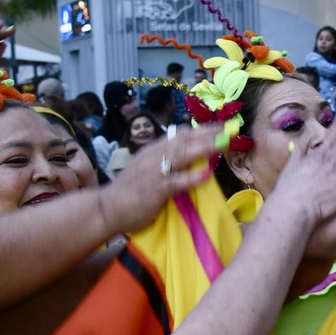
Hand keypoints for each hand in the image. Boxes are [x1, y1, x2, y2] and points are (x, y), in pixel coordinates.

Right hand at [96, 129, 218, 232]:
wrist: (106, 208)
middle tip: (228, 129)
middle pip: (185, 140)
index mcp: (153, 150)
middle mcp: (154, 156)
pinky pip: (176, 181)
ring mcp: (154, 171)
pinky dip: (191, 177)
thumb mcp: (146, 169)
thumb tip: (189, 159)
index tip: (220, 126)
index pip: (180, 134)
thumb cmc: (128, 191)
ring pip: (182, 154)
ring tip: (223, 143)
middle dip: (208, 134)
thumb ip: (164, 162)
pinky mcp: (155, 189)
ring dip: (204, 147)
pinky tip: (206, 175)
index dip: (201, 129)